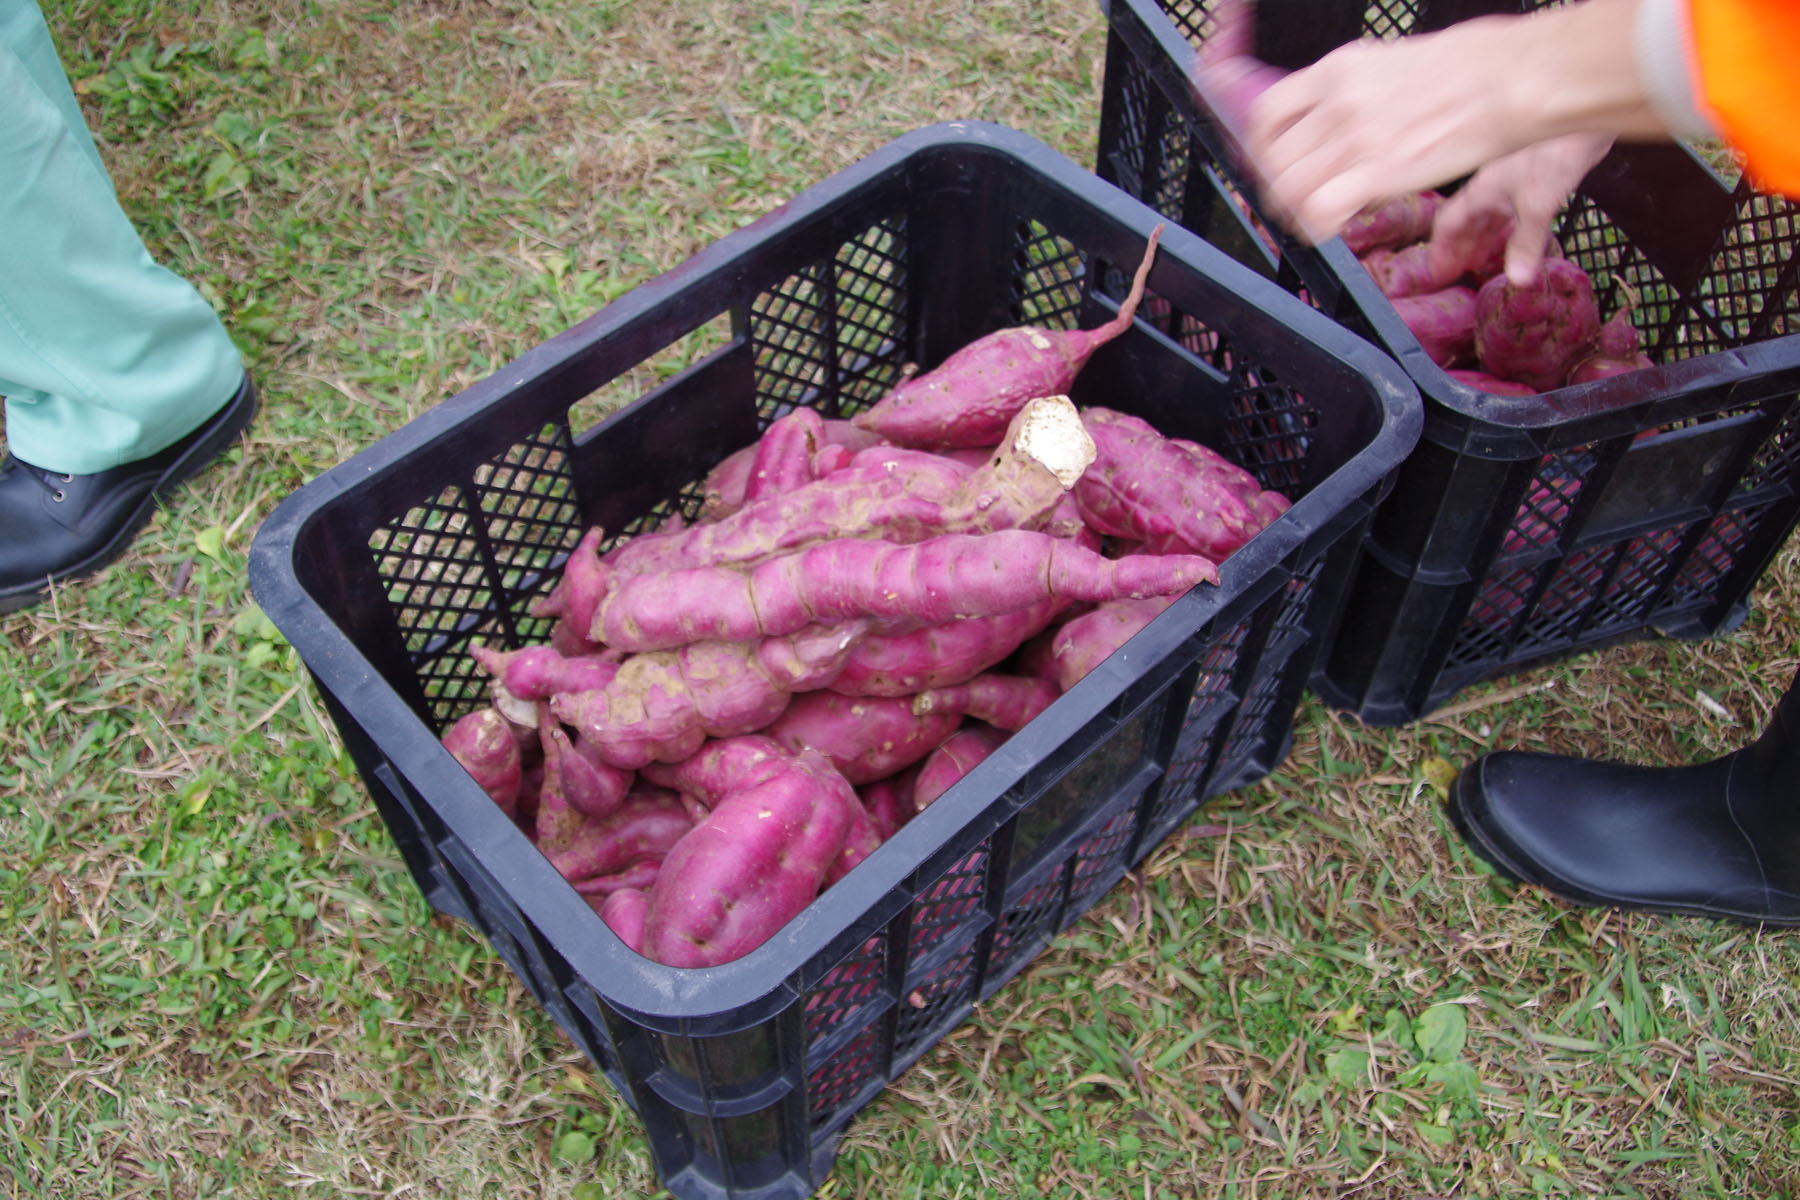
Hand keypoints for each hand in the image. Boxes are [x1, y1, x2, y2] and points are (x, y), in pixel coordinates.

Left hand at [1242, 16, 1534, 242]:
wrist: (1511, 79)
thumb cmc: (1469, 68)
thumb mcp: (1391, 61)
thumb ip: (1353, 91)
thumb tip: (1334, 121)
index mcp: (1337, 69)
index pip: (1267, 114)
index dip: (1261, 149)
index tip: (1272, 164)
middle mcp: (1337, 102)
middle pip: (1274, 160)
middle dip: (1279, 188)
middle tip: (1297, 201)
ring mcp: (1354, 136)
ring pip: (1290, 189)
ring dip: (1298, 212)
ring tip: (1318, 216)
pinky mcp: (1378, 172)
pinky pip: (1319, 212)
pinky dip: (1318, 228)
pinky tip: (1334, 227)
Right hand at [1427, 134, 1615, 285]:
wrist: (1582, 117)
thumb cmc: (1554, 151)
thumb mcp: (1537, 205)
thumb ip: (1526, 243)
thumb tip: (1517, 280)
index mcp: (1482, 190)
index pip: (1449, 223)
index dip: (1442, 250)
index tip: (1439, 272)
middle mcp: (1492, 186)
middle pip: (1468, 222)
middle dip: (1460, 249)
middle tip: (1457, 273)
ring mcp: (1513, 182)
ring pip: (1490, 217)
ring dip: (1483, 240)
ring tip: (1480, 262)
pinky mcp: (1536, 180)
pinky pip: (1512, 212)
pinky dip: (1509, 230)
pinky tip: (1516, 239)